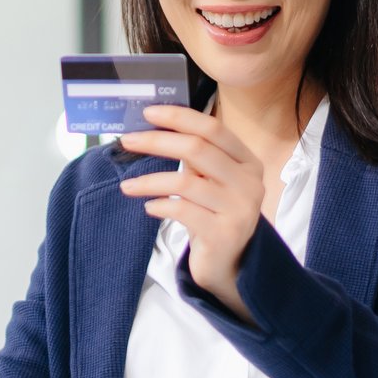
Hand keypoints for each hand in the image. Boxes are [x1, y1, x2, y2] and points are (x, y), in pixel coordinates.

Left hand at [118, 104, 268, 321]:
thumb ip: (196, 158)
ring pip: (185, 182)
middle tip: (128, 141)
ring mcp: (239, 209)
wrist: (232, 265)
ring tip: (127, 186)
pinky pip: (183, 211)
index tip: (148, 113)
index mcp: (247, 161)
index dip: (179, 117)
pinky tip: (149, 208)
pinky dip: (160, 205)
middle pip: (197, 149)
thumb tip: (154, 128)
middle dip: (157, 141)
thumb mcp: (212, 182)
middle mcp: (249, 182)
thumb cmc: (215, 216)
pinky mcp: (224, 234)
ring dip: (149, 181)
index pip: (213, 129)